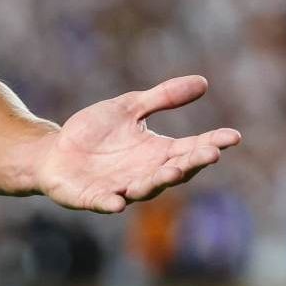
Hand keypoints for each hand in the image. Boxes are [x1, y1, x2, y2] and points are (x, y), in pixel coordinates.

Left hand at [34, 75, 241, 213]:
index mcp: (157, 153)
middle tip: (210, 153)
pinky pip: (103, 202)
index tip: (232, 136)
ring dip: (158, 182)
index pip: (190, 148)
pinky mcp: (91, 197)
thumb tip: (203, 82)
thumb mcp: (129, 108)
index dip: (212, 143)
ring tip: (172, 170)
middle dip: (192, 163)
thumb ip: (162, 98)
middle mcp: (145, 174)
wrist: (53, 152)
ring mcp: (119, 188)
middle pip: (174, 171)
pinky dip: (110, 203)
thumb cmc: (95, 132)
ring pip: (144, 189)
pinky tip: (117, 202)